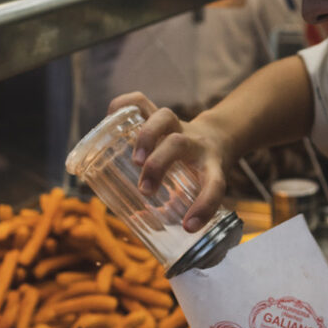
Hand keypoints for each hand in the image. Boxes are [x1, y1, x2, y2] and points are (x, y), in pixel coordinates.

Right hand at [107, 92, 231, 232]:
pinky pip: (141, 102)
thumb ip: (174, 206)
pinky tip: (109, 119)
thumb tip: (137, 220)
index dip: (204, 206)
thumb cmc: (204, 171)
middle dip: (157, 165)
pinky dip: (123, 106)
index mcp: (212, 166)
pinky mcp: (160, 115)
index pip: (214, 185)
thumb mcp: (199, 189)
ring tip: (132, 158)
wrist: (218, 137)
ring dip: (144, 136)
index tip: (188, 226)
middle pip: (178, 144)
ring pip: (164, 117)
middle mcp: (196, 143)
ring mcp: (178, 126)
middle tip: (144, 189)